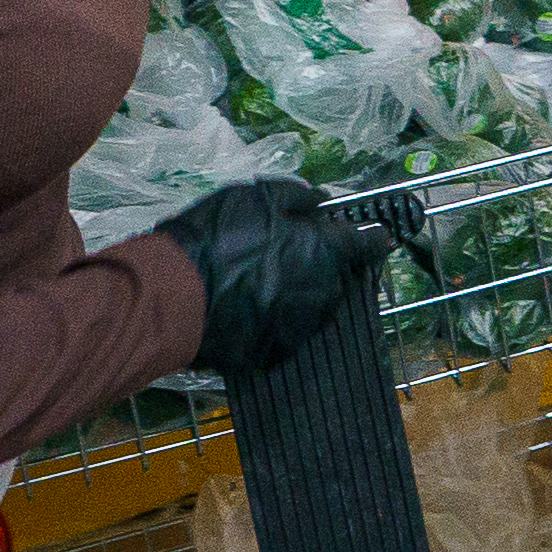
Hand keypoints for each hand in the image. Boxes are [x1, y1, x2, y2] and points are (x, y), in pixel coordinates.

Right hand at [158, 179, 384, 378]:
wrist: (172, 297)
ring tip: (270, 283)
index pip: (368, 244)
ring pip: (315, 308)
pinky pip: (286, 332)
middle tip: (296, 256)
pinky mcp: (275, 353)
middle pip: (339, 279)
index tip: (379, 238)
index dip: (374, 239)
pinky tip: (253, 310)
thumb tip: (321, 205)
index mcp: (326, 253)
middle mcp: (323, 293)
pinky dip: (278, 321)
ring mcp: (301, 328)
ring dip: (304, 295)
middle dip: (327, 267)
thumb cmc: (217, 238)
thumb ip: (297, 199)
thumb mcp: (256, 197)